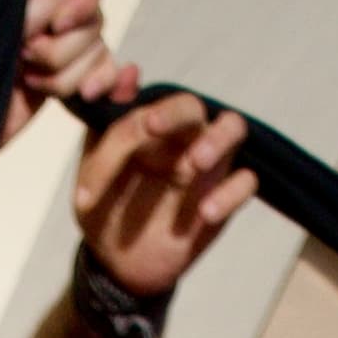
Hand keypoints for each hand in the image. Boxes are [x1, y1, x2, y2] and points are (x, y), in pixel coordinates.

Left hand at [12, 0, 118, 130]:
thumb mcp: (17, 19)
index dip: (82, 0)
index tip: (56, 24)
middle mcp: (62, 9)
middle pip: (96, 18)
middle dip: (60, 49)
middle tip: (25, 56)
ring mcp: (70, 43)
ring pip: (97, 52)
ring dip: (61, 76)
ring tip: (29, 79)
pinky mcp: (76, 75)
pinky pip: (108, 74)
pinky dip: (100, 84)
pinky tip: (85, 95)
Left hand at [73, 90, 250, 297]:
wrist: (117, 266)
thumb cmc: (105, 210)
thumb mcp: (91, 173)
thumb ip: (106, 127)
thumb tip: (129, 71)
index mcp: (150, 126)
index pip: (146, 103)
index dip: (125, 100)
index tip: (96, 102)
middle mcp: (182, 138)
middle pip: (194, 107)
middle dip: (176, 113)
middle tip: (152, 126)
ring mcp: (207, 166)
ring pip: (233, 129)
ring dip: (218, 139)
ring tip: (197, 163)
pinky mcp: (224, 198)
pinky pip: (245, 183)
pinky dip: (230, 193)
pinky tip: (204, 213)